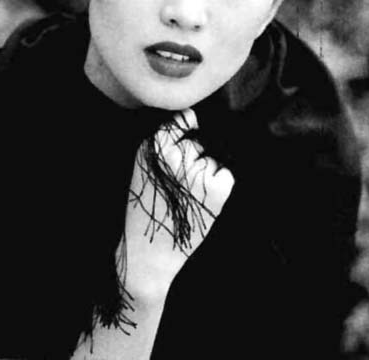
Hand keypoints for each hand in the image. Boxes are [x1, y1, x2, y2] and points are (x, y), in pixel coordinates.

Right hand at [120, 108, 234, 297]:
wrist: (149, 254)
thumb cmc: (146, 209)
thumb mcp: (143, 169)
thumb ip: (163, 142)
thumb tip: (192, 115)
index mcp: (153, 150)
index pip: (180, 120)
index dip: (185, 127)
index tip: (184, 136)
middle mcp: (176, 157)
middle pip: (197, 143)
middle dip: (193, 158)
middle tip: (178, 186)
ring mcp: (198, 173)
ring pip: (212, 159)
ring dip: (206, 173)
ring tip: (188, 197)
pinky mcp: (218, 189)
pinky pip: (225, 174)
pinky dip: (219, 186)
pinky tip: (202, 202)